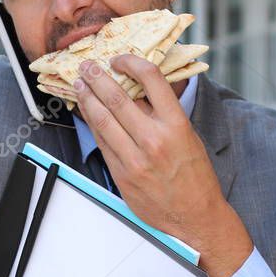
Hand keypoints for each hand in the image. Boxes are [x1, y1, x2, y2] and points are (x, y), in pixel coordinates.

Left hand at [73, 54, 252, 276]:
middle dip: (98, 78)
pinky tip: (87, 113)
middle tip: (87, 66)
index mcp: (176, 125)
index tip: (120, 59)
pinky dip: (92, 124)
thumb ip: (162, 114)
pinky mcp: (121, 174)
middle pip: (117, 97)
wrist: (195, 218)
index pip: (151, 79)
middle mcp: (153, 139)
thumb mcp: (188, 137)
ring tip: (80, 85)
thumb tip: (137, 90)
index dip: (131, 62)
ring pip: (102, 119)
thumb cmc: (195, 177)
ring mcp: (134, 159)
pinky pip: (101, 142)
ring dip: (87, 98)